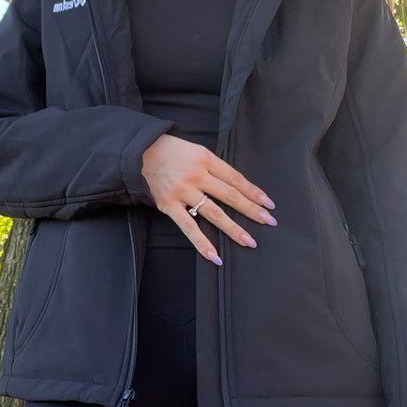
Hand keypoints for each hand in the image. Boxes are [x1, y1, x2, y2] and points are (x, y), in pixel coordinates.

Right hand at [141, 134, 276, 262]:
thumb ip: (213, 166)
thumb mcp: (196, 150)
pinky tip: (215, 256)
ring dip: (233, 229)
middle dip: (251, 210)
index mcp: (206, 159)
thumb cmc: (170, 150)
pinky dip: (202, 242)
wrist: (138, 152)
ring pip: (214, 213)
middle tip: (269, 222)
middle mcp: (197, 175)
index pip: (235, 178)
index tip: (268, 204)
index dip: (253, 192)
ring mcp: (183, 191)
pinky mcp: (168, 205)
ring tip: (249, 241)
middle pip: (230, 196)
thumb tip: (234, 185)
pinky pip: (188, 227)